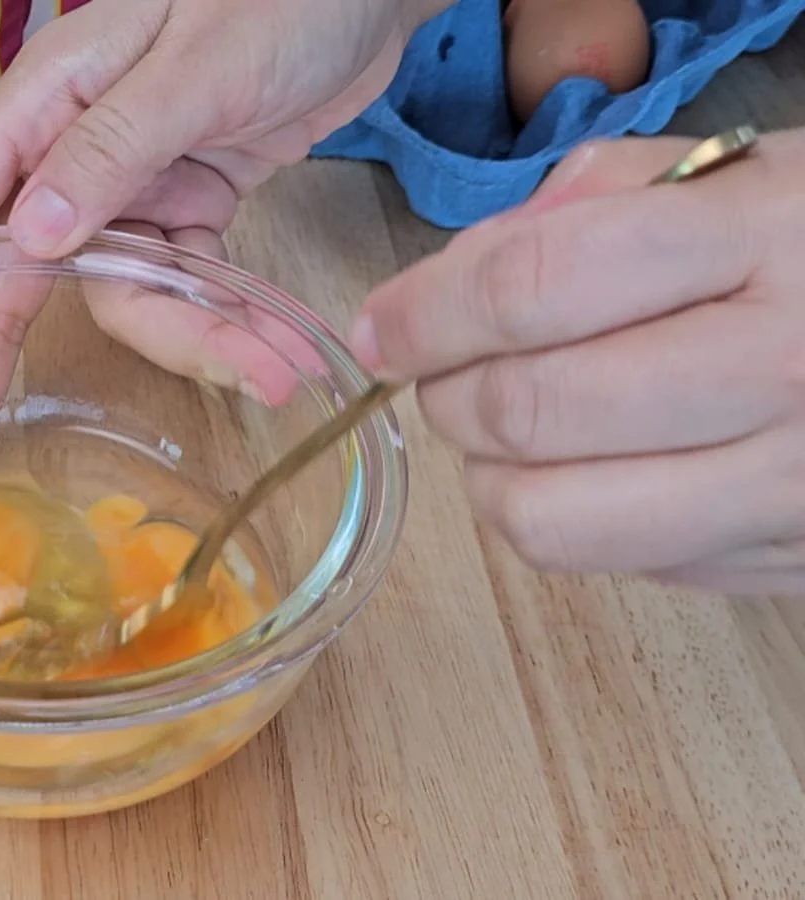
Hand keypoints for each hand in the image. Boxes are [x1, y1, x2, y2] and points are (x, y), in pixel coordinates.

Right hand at [0, 0, 451, 463]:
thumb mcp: (196, 63)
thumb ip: (110, 147)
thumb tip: (28, 237)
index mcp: (48, 97)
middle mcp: (73, 148)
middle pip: (10, 269)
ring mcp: (130, 183)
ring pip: (117, 293)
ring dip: (190, 341)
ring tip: (270, 371)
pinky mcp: (187, 207)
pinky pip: (181, 285)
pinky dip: (226, 320)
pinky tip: (277, 343)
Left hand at [350, 128, 804, 595]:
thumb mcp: (734, 175)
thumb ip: (588, 203)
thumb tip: (453, 280)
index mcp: (767, 240)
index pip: (533, 288)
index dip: (424, 313)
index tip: (381, 328)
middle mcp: (786, 368)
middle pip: (531, 414)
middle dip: (449, 396)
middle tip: (448, 375)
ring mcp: (795, 483)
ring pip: (555, 522)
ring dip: (493, 477)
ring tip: (512, 430)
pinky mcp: (793, 562)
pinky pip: (625, 565)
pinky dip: (576, 519)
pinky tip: (607, 465)